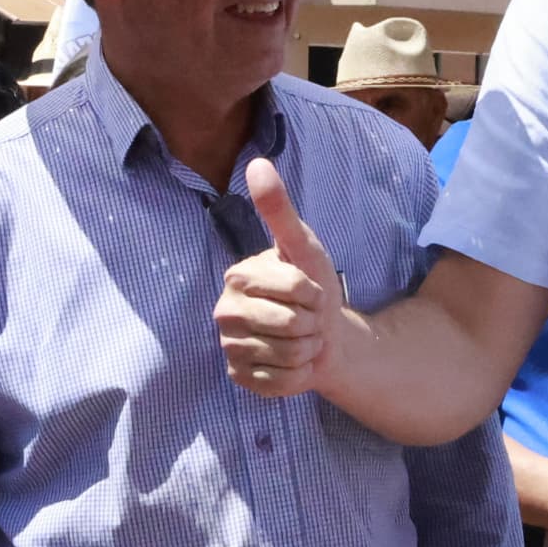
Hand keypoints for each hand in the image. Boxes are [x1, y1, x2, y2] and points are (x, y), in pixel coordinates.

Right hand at [213, 160, 347, 398]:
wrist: (323, 335)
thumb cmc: (312, 286)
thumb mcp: (303, 245)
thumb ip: (279, 209)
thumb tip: (257, 163)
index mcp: (237, 277)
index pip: (295, 288)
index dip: (315, 293)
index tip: (311, 291)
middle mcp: (224, 313)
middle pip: (289, 325)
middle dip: (313, 324)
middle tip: (308, 319)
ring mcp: (229, 348)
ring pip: (286, 355)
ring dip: (307, 350)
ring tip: (302, 339)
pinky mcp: (239, 378)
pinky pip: (279, 383)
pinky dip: (298, 375)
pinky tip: (294, 362)